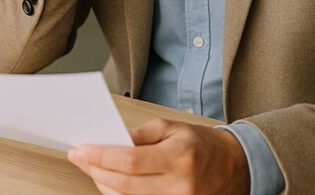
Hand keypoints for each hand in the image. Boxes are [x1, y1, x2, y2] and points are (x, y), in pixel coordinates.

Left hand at [67, 118, 249, 194]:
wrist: (235, 168)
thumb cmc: (201, 145)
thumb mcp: (171, 128)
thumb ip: (139, 135)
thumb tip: (109, 141)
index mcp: (178, 158)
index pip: (128, 161)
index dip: (99, 156)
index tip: (80, 150)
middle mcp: (178, 186)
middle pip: (123, 184)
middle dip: (95, 170)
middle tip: (79, 157)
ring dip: (104, 184)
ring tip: (92, 167)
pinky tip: (110, 182)